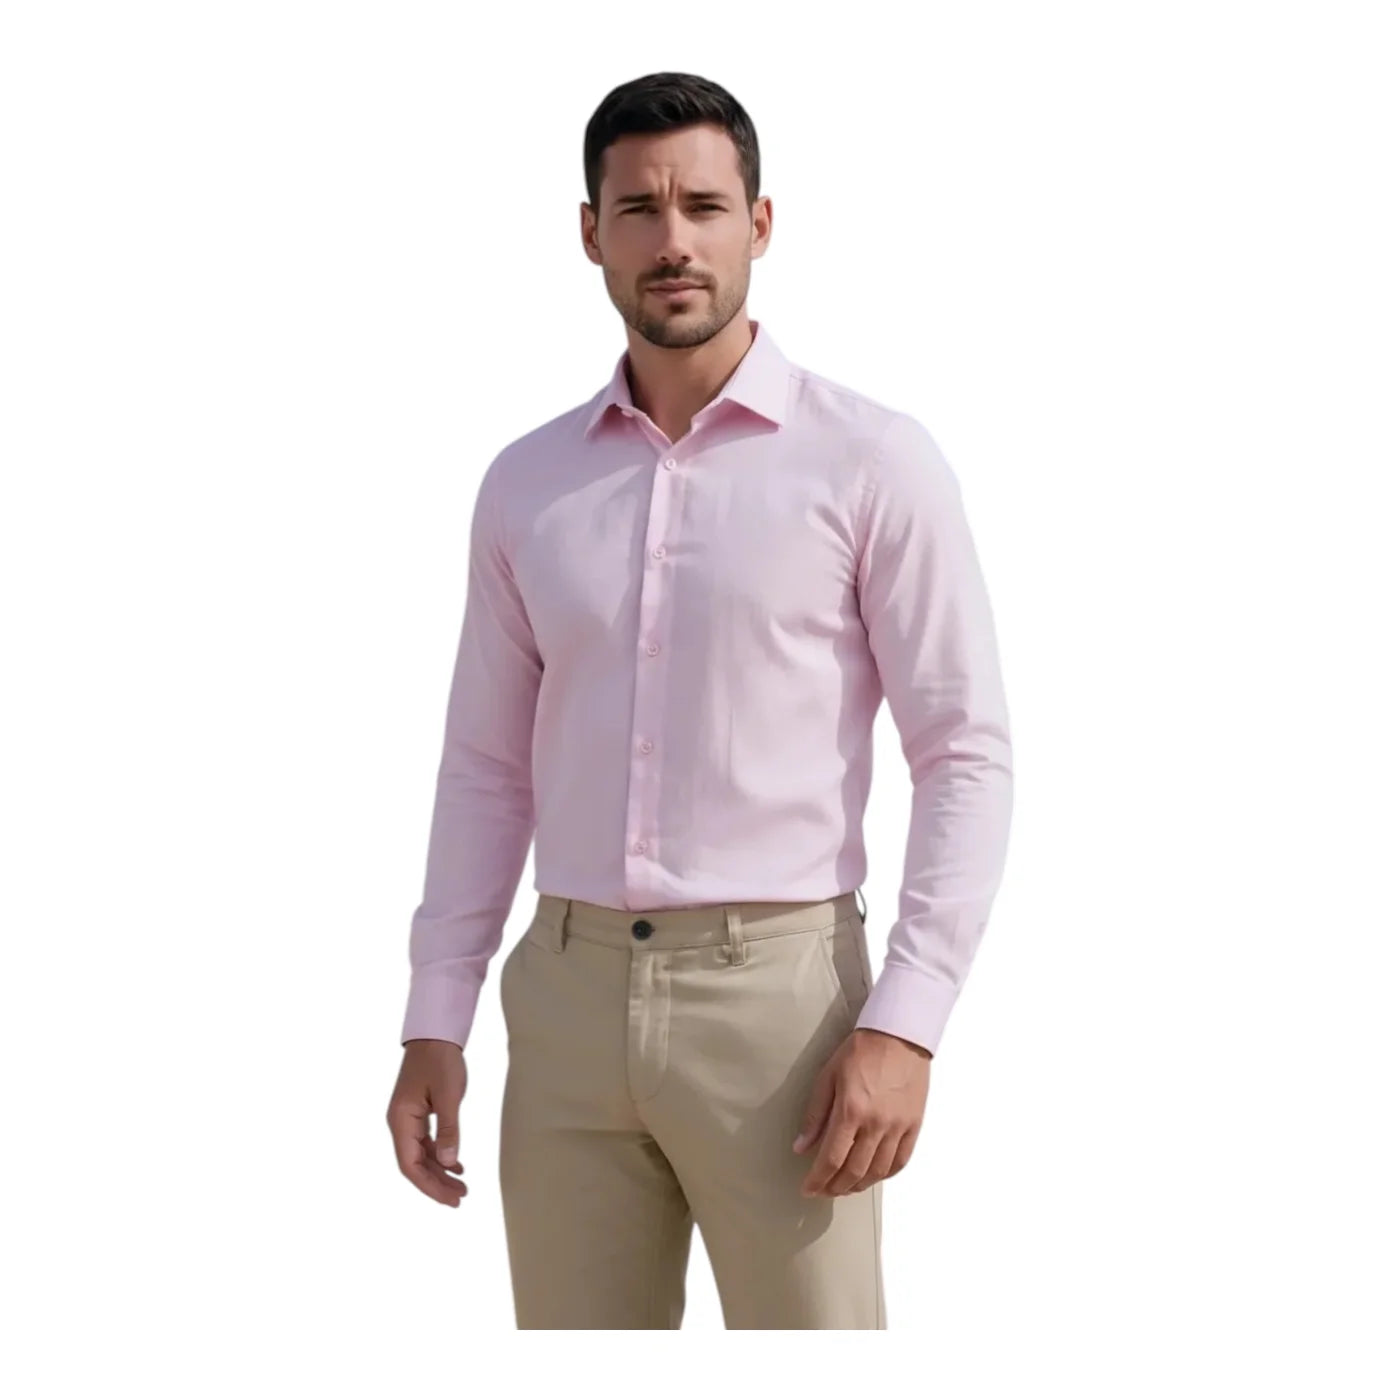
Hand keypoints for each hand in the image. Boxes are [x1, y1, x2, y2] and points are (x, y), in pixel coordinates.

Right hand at [387, 1039, 468, 1205]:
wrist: (435, 1034)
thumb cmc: (440, 1060)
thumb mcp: (449, 1095)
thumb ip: (449, 1129)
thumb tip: (448, 1163)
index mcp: (401, 1120)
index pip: (410, 1165)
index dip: (429, 1186)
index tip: (450, 1200)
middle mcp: (400, 1123)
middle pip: (415, 1164)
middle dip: (436, 1184)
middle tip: (461, 1198)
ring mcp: (408, 1119)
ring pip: (421, 1155)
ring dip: (440, 1172)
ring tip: (462, 1187)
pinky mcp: (418, 1113)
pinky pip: (426, 1143)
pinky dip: (440, 1155)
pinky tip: (456, 1165)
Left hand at [792, 1028, 930, 1196]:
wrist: (899, 1035)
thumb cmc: (861, 1051)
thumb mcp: (827, 1076)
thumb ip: (815, 1115)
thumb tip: (801, 1146)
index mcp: (851, 1111)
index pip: (831, 1159)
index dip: (818, 1180)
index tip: (808, 1189)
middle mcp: (876, 1124)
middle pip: (854, 1171)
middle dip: (835, 1187)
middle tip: (823, 1191)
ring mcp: (897, 1127)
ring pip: (877, 1172)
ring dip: (858, 1185)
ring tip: (844, 1187)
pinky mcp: (913, 1125)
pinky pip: (900, 1161)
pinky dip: (884, 1175)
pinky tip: (872, 1175)